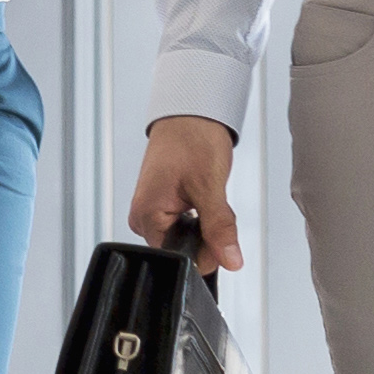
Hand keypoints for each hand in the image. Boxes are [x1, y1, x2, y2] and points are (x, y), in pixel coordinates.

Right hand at [129, 119, 244, 272]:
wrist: (190, 114)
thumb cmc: (191, 139)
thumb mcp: (210, 187)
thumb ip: (219, 228)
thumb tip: (230, 260)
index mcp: (147, 215)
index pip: (177, 257)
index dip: (205, 252)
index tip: (219, 232)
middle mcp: (143, 216)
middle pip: (181, 248)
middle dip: (206, 235)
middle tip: (212, 204)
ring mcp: (151, 209)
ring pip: (186, 236)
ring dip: (204, 223)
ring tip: (204, 194)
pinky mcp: (160, 203)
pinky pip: (183, 223)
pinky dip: (199, 214)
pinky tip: (200, 195)